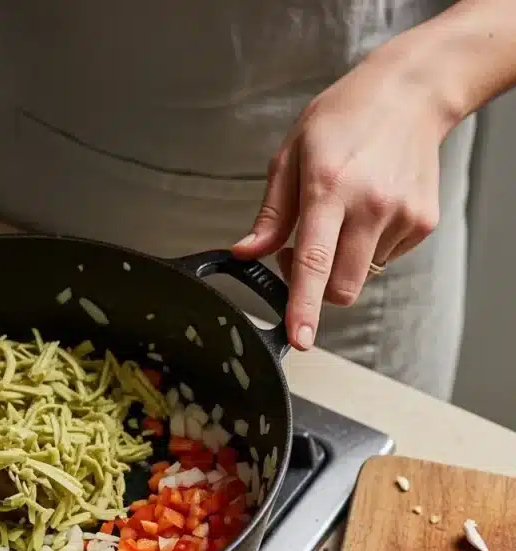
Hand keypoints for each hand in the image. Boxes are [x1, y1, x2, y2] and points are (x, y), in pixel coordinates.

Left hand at [232, 45, 454, 350]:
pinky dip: (371, 246)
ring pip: (362, 275)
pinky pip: (386, 258)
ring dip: (345, 261)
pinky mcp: (423, 223)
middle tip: (307, 253)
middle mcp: (369, 205)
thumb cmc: (345, 117)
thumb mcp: (292, 154)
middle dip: (320, 290)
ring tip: (346, 214)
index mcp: (328, 188)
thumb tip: (246, 252)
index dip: (304, 306)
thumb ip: (271, 214)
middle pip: (341, 288)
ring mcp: (401, 216)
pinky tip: (372, 207)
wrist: (411, 93)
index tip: (300, 338)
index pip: (314, 261)